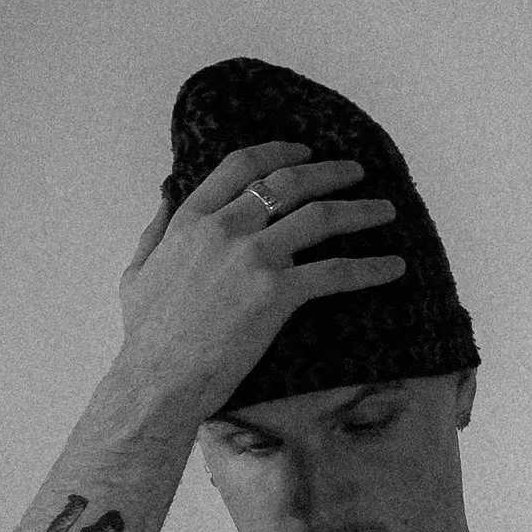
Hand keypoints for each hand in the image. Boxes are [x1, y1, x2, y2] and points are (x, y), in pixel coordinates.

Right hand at [112, 139, 403, 416]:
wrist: (158, 379)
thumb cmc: (147, 335)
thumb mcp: (138, 270)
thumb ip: (156, 229)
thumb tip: (166, 194)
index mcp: (192, 218)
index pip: (242, 165)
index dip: (278, 153)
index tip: (303, 152)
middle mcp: (226, 228)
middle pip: (288, 182)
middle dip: (328, 172)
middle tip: (355, 171)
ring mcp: (254, 258)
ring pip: (319, 217)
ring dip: (359, 211)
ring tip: (386, 211)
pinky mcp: (277, 294)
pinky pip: (336, 273)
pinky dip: (370, 268)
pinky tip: (394, 267)